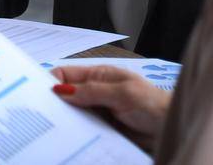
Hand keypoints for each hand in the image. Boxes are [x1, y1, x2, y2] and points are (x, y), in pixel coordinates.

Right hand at [48, 65, 170, 151]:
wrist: (172, 128)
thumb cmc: (153, 105)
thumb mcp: (123, 93)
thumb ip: (92, 91)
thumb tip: (61, 90)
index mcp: (98, 75)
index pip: (65, 74)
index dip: (51, 82)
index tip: (39, 95)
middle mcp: (95, 92)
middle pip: (66, 95)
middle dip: (55, 103)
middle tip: (43, 115)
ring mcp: (98, 111)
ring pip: (73, 114)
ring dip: (66, 120)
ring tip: (54, 130)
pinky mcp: (102, 129)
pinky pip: (83, 130)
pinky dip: (76, 133)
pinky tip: (70, 139)